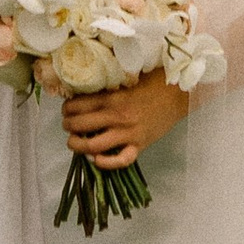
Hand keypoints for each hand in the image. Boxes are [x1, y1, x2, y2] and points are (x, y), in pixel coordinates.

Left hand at [62, 69, 191, 170]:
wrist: (177, 95)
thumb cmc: (152, 83)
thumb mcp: (126, 79)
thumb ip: (107, 87)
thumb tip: (83, 91)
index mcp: (112, 97)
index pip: (78, 105)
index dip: (67, 108)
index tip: (66, 109)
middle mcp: (117, 116)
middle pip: (80, 125)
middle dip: (68, 126)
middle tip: (67, 125)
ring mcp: (128, 133)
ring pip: (94, 146)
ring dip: (78, 146)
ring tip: (73, 142)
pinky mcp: (139, 145)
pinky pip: (121, 160)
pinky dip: (106, 163)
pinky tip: (96, 160)